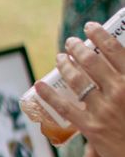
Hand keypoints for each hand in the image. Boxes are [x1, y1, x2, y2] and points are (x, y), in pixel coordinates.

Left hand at [37, 23, 124, 156]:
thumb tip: (118, 62)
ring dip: (65, 65)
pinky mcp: (91, 128)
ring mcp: (103, 110)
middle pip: (91, 62)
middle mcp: (119, 91)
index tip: (90, 27)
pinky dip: (49, 96)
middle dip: (77, 47)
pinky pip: (65, 108)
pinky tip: (39, 85)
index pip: (114, 49)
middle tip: (70, 43)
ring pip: (77, 81)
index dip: (99, 35)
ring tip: (60, 58)